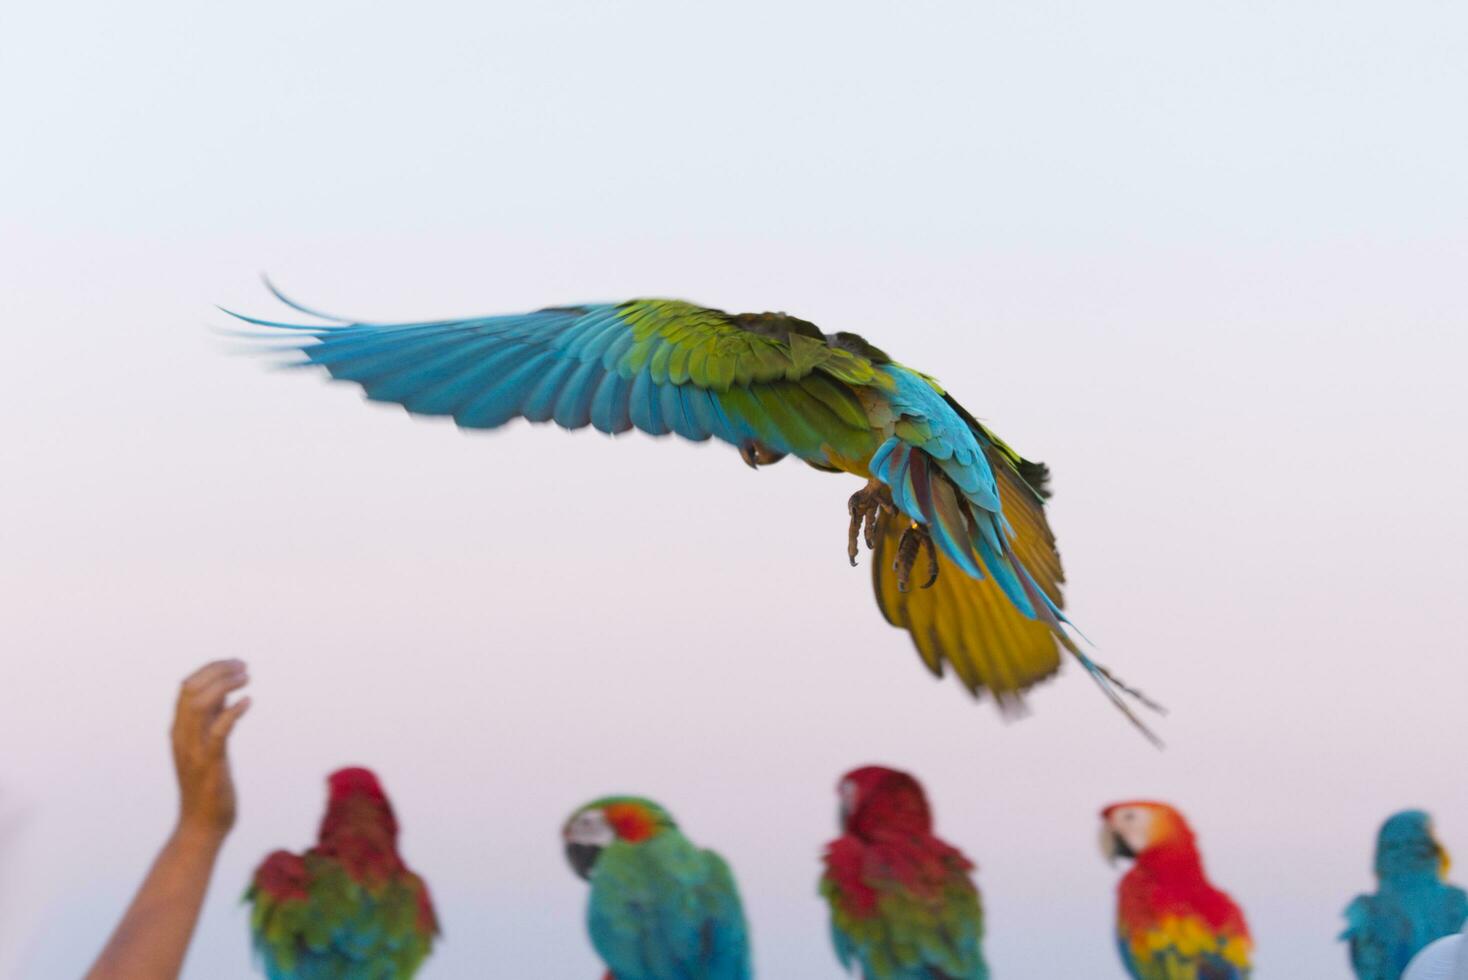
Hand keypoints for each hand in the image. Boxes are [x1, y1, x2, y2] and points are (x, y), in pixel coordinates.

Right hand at [171, 659, 250, 839]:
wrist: (201, 826)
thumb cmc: (207, 785)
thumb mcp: (207, 745)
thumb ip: (211, 720)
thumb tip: (224, 692)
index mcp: (180, 731)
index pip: (186, 687)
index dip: (211, 669)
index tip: (236, 664)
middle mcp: (182, 736)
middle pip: (190, 689)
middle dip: (217, 670)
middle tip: (244, 667)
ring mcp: (194, 750)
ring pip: (199, 704)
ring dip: (224, 685)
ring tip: (246, 678)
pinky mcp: (210, 765)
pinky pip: (218, 732)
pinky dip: (231, 712)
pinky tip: (247, 702)